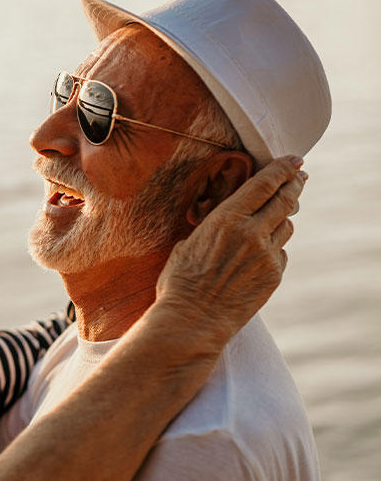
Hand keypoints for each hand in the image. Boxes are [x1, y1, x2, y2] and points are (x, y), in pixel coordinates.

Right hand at [155, 156, 306, 348]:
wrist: (192, 321)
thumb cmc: (180, 282)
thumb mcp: (189, 243)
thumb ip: (215, 226)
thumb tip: (227, 217)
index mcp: (226, 219)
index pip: (264, 184)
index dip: (283, 168)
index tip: (294, 160)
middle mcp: (252, 233)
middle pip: (285, 199)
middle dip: (295, 184)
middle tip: (300, 176)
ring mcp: (267, 255)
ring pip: (287, 226)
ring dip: (282, 219)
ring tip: (273, 219)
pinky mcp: (274, 275)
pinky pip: (281, 253)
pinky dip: (274, 249)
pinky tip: (258, 256)